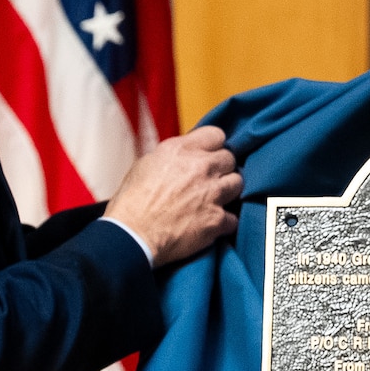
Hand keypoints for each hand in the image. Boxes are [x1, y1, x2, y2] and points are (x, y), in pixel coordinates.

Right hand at [106, 126, 243, 265]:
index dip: (213, 146)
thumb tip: (184, 157)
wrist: (131, 235)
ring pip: (237, 183)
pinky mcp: (217, 219)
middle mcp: (201, 167)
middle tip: (210, 180)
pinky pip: (233, 218)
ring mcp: (212, 193)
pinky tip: (211, 224)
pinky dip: (224, 223)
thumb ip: (172, 156)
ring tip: (213, 200)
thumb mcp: (146, 164)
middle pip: (229, 159)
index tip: (209, 155)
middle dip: (222, 168)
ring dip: (227, 192)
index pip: (216, 134)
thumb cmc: (132, 202)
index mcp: (181, 150)